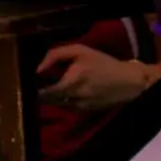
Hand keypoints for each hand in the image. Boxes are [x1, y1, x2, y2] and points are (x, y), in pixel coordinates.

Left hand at [37, 44, 155, 111]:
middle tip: (40, 84)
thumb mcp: (80, 50)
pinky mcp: (88, 110)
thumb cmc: (104, 62)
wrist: (129, 81)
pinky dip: (66, 100)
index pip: (45, 92)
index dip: (36, 89)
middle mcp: (76, 96)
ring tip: (56, 87)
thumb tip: (38, 68)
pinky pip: (70, 107)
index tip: (31, 83)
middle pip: (50, 100)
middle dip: (43, 93)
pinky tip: (71, 92)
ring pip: (59, 104)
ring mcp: (82, 105)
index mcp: (72, 80)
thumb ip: (55, 55)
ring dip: (55, 97)